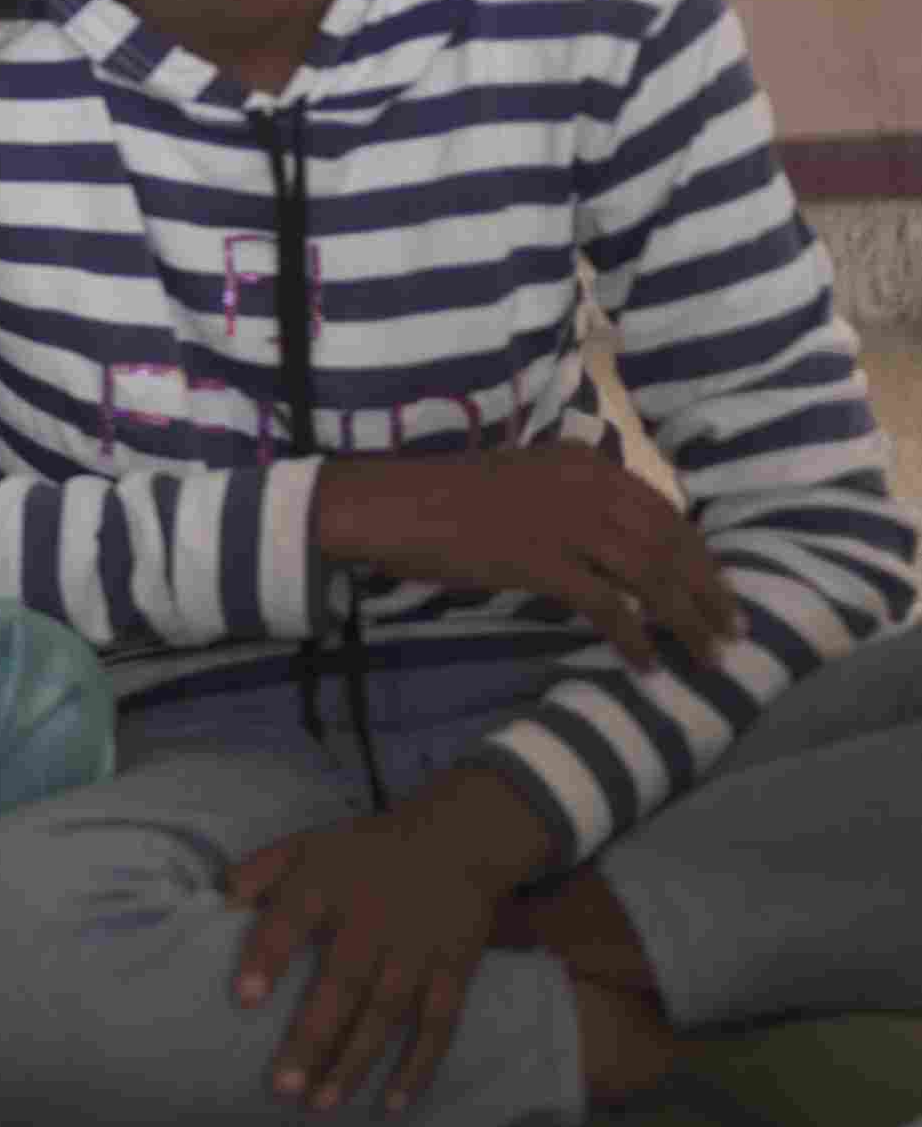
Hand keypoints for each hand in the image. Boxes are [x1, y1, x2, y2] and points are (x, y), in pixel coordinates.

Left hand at [219, 776, 543, 1118]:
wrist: (456, 840)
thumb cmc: (363, 852)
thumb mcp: (305, 844)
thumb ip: (257, 870)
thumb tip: (215, 900)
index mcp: (327, 886)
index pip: (291, 919)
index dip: (268, 957)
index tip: (243, 998)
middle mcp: (373, 922)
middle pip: (342, 983)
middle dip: (313, 1037)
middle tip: (283, 1086)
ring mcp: (417, 951)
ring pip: (386, 1014)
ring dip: (356, 1061)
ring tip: (322, 1104)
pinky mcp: (454, 973)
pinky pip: (438, 1027)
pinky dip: (418, 1067)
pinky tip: (391, 1104)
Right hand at [316, 445, 740, 673]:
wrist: (391, 505)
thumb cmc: (449, 497)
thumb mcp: (528, 480)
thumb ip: (578, 500)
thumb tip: (626, 542)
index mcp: (586, 463)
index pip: (665, 513)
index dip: (701, 558)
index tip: (721, 592)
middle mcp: (586, 485)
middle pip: (669, 544)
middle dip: (708, 593)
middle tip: (734, 632)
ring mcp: (563, 522)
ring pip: (649, 576)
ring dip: (687, 621)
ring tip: (708, 656)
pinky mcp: (538, 559)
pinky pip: (605, 605)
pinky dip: (633, 637)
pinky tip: (646, 663)